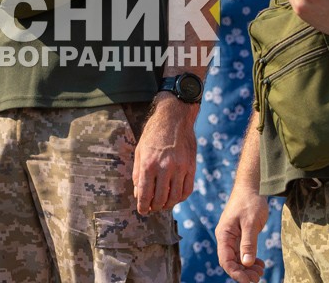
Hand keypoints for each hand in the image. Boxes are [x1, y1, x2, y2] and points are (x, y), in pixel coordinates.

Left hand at [132, 95, 196, 214]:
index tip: (142, 211)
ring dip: (168, 205)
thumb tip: (138, 194)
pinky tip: (175, 197)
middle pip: (160, 199)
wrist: (174, 117)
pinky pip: (187, 190)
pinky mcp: (191, 167)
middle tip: (152, 208)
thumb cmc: (154, 133)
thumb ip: (137, 173)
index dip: (142, 207)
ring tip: (163, 205)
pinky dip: (181, 198)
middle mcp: (164, 168)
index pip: (145, 194)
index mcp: (148, 164)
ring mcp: (180, 168)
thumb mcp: (139, 150)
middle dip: (154, 208)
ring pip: (175, 197)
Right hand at [215, 183, 269, 281]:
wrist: (252, 187)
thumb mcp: (250, 223)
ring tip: (261, 271)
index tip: (249, 281)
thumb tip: (246, 264)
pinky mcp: (240, 235)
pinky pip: (243, 252)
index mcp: (224, 235)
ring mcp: (233, 237)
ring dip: (247, 268)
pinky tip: (260, 263)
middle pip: (231, 262)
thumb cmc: (250, 202)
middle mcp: (226, 238)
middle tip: (258, 278)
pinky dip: (250, 260)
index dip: (236, 273)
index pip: (226, 260)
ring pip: (237, 259)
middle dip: (243, 273)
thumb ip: (248, 244)